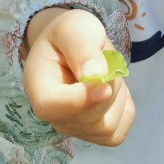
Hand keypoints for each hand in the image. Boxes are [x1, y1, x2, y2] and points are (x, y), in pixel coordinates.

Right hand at [22, 7, 134, 145]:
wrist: (72, 46)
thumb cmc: (69, 34)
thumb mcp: (74, 28)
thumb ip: (82, 48)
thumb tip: (96, 76)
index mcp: (38, 86)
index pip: (51, 107)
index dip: (80, 101)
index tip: (104, 86)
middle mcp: (53, 115)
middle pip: (90, 118)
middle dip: (109, 86)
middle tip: (105, 60)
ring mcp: (74, 128)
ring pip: (107, 127)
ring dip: (119, 95)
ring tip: (107, 73)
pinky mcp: (94, 135)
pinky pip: (119, 131)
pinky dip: (124, 108)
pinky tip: (114, 90)